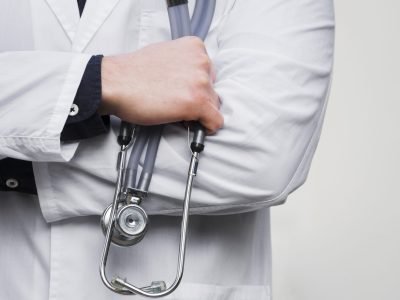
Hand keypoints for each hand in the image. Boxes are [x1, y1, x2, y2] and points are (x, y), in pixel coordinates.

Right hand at [99, 36, 222, 133]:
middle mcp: (202, 62)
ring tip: (176, 111)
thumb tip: (190, 79)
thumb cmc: (133, 72)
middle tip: (178, 103)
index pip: (209, 73)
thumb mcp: (165, 55)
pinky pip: (215, 122)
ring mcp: (201, 82)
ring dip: (198, 112)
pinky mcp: (197, 102)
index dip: (196, 86)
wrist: (115, 83)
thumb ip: (184, 64)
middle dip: (198, 99)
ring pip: (213, 106)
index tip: (185, 92)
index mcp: (195, 47)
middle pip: (212, 89)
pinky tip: (190, 124)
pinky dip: (206, 127)